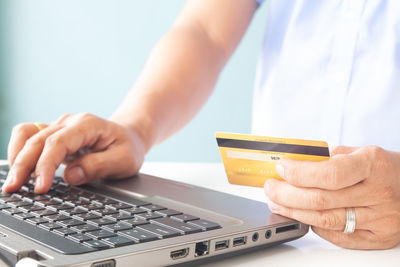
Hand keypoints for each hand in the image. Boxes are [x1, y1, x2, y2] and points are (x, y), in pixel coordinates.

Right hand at [2, 113, 146, 193]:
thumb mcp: (125, 160)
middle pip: (37, 139)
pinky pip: (28, 137)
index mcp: (87, 125)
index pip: (58, 142)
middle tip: (13, 190)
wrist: (129, 136)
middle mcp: (69, 123)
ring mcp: (59, 126)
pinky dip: (19, 152)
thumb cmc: (128, 147)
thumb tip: (70, 176)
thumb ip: (99, 166)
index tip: (40, 187)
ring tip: (13, 183)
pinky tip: (19, 171)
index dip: (46, 165)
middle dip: (22, 165)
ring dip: (16, 157)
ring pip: (27, 134)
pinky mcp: (53, 135)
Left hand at [264, 146, 399, 248]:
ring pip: (326, 220)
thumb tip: (293, 163)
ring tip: (277, 203)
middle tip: (270, 188)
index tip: (281, 168)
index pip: (330, 174)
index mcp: (373, 165)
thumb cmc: (382, 167)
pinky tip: (302, 217)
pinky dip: (316, 227)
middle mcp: (379, 193)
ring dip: (294, 212)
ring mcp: (381, 218)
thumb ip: (329, 157)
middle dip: (286, 195)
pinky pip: (339, 237)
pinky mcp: (380, 237)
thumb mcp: (360, 152)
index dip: (299, 173)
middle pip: (321, 200)